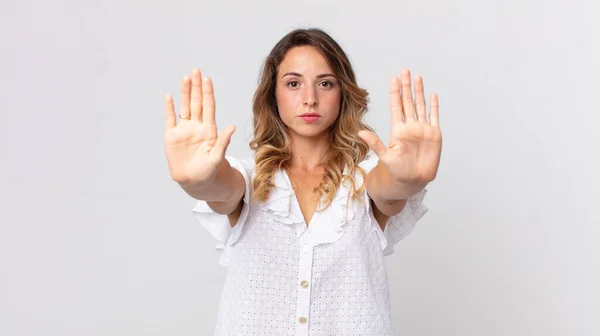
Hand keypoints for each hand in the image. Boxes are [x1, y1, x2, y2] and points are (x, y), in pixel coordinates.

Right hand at [164, 68, 235, 184]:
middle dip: (196, 87)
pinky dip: (169, 108)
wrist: (194, 182)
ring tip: (185, 78)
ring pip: (184, 107)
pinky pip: (170, 120)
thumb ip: (223, 141)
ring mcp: (184, 131)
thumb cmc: (209, 172)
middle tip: (196, 70)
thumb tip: (233, 127)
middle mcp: (197, 127)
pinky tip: (169, 96)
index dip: (208, 93)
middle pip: (197, 103)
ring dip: (185, 93)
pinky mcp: (172, 137)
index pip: (208, 107)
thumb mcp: (218, 157)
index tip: (207, 79)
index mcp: (209, 130)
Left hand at [359, 69, 441, 183]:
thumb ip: (374, 143)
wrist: (412, 181)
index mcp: (398, 129)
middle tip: (405, 70)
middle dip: (406, 86)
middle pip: (408, 102)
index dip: (395, 92)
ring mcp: (422, 129)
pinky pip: (434, 117)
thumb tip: (359, 132)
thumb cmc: (397, 170)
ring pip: (421, 106)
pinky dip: (433, 106)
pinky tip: (432, 95)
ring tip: (418, 77)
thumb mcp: (384, 156)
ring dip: (419, 92)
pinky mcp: (433, 135)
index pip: (396, 106)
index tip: (394, 78)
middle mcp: (410, 126)